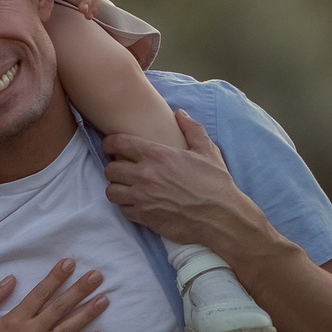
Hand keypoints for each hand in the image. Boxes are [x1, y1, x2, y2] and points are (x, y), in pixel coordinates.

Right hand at [0, 260, 109, 331]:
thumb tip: (11, 278)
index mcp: (15, 319)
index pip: (40, 293)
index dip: (56, 277)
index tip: (70, 263)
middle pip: (60, 307)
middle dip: (80, 290)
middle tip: (97, 276)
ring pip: (68, 329)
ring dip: (88, 313)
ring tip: (104, 299)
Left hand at [102, 112, 265, 252]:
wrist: (221, 216)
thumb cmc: (216, 183)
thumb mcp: (207, 151)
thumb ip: (191, 129)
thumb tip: (180, 114)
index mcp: (158, 155)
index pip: (118, 143)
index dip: (109, 143)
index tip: (110, 146)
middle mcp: (145, 175)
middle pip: (110, 169)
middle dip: (113, 168)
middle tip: (121, 169)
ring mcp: (143, 197)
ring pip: (112, 191)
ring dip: (117, 189)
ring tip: (127, 188)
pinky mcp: (145, 217)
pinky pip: (123, 210)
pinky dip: (127, 207)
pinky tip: (137, 204)